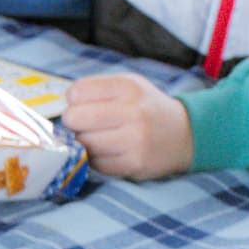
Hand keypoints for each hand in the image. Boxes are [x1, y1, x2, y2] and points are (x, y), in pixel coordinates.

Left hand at [63, 73, 193, 179]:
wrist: (187, 134)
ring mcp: (135, 140)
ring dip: (86, 143)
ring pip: (82, 143)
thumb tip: (61, 109)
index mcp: (128, 87)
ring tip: (103, 138)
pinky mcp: (135, 164)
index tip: (87, 105)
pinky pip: (95, 163)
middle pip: (73, 118)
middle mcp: (133, 112)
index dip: (75, 101)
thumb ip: (94, 89)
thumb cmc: (146, 107)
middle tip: (90, 124)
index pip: (75, 93)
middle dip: (76, 123)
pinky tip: (111, 151)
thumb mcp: (127, 85)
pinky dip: (97, 159)